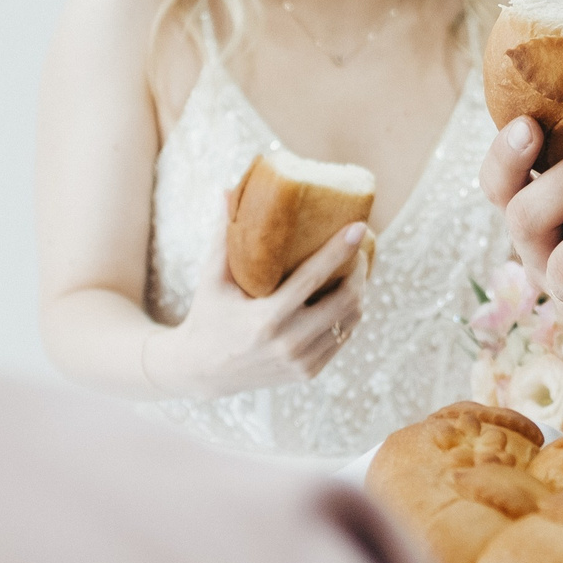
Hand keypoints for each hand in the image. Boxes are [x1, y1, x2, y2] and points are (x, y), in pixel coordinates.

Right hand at [149, 217, 368, 397]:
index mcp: (264, 319)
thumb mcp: (212, 278)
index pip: (313, 279)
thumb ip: (224, 236)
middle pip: (345, 303)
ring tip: (356, 269)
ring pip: (350, 322)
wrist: (202, 371)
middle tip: (360, 249)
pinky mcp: (308, 372)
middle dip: (360, 271)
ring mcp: (301, 362)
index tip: (359, 227)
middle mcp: (287, 344)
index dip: (340, 251)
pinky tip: (346, 296)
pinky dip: (349, 315)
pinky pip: (342, 338)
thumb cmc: (208, 314)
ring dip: (360, 292)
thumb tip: (229, 190)